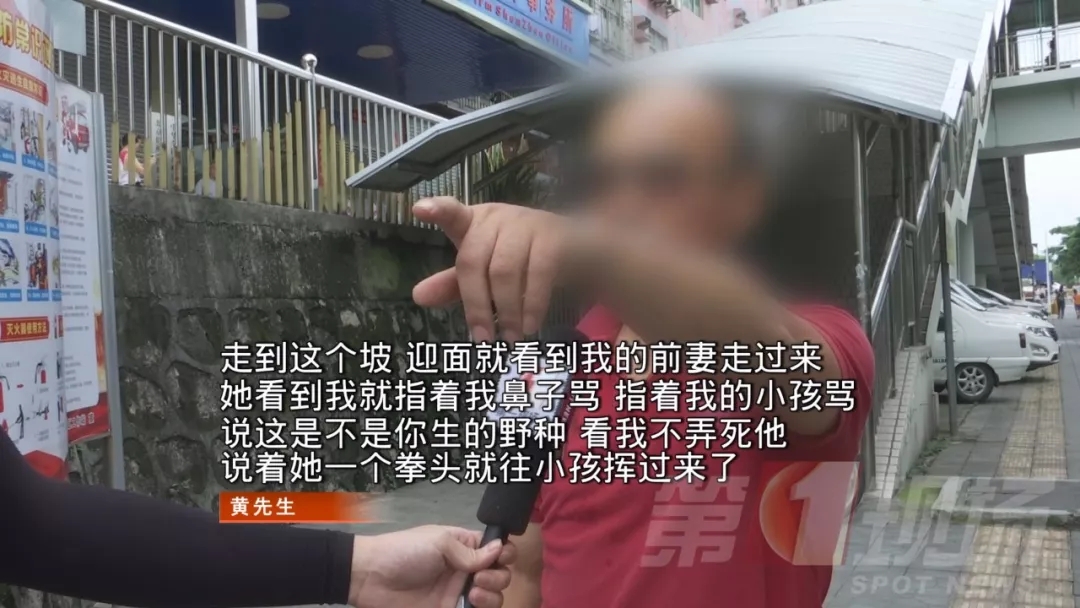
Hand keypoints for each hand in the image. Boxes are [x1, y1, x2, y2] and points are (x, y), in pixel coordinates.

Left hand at [348, 526, 515, 607]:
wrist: (370, 578)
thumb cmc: (405, 551)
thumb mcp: (438, 542)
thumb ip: (469, 551)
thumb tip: (499, 549)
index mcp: (463, 545)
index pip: (495, 548)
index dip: (504, 552)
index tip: (501, 558)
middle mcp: (465, 569)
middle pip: (499, 574)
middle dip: (498, 576)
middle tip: (477, 578)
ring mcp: (457, 592)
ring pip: (493, 597)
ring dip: (492, 595)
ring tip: (472, 594)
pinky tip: (471, 605)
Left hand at [412, 197, 567, 340]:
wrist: (580, 251)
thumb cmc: (525, 259)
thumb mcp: (487, 273)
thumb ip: (454, 285)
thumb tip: (418, 297)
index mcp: (475, 222)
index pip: (452, 213)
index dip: (438, 210)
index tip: (419, 210)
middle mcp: (498, 217)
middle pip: (473, 259)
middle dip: (475, 304)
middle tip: (484, 339)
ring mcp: (528, 222)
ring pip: (504, 269)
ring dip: (506, 310)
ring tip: (510, 338)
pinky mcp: (556, 234)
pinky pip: (539, 271)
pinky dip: (533, 303)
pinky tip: (530, 325)